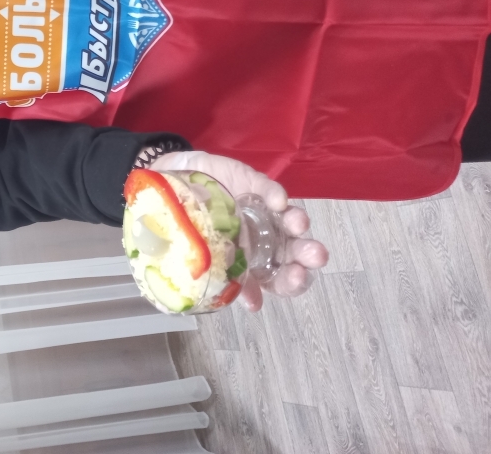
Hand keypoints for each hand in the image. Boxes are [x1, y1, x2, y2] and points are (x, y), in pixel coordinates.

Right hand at [151, 150, 328, 311]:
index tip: (297, 277)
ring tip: (297, 224)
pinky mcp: (255, 185)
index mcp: (258, 261)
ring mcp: (263, 211)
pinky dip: (276, 195)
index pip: (282, 275)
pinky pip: (270, 190)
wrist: (175, 191)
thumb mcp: (212, 257)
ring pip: (289, 218)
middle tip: (316, 255)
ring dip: (297, 222)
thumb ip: (235, 278)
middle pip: (294, 248)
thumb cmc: (196, 230)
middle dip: (307, 252)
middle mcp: (268, 238)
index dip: (293, 279)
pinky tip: (277, 201)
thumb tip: (254, 305)